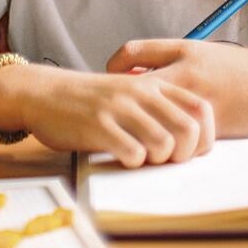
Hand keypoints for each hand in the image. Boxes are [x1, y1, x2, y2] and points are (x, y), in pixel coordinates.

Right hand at [0, 65, 215, 168]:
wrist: (43, 93)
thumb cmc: (88, 100)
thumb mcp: (128, 93)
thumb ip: (156, 108)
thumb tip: (189, 141)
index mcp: (153, 84)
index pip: (201, 109)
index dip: (204, 138)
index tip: (189, 152)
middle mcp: (140, 93)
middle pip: (189, 130)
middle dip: (184, 154)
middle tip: (165, 160)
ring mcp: (119, 108)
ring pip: (164, 143)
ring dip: (158, 160)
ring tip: (142, 158)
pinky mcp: (98, 125)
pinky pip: (133, 153)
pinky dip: (133, 163)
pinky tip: (121, 157)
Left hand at [105, 39, 247, 138]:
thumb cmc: (243, 70)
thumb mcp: (203, 54)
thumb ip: (170, 58)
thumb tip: (136, 70)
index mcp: (183, 52)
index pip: (131, 51)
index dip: (113, 64)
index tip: (110, 75)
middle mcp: (184, 74)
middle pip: (131, 86)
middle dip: (115, 99)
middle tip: (107, 108)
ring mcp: (194, 103)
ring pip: (148, 118)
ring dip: (133, 125)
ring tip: (122, 130)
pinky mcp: (207, 129)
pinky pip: (172, 138)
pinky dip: (158, 141)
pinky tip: (150, 144)